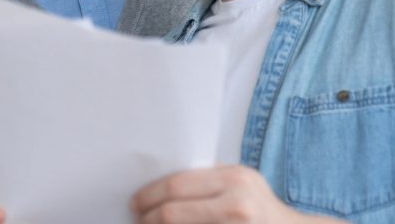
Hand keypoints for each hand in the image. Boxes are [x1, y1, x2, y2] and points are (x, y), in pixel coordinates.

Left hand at [130, 165, 341, 223]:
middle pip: (171, 213)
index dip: (149, 195)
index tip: (135, 202)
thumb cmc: (258, 204)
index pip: (176, 186)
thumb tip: (159, 180)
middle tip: (136, 218)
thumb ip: (207, 176)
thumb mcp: (240, 180)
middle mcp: (236, 204)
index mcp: (234, 179)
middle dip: (146, 217)